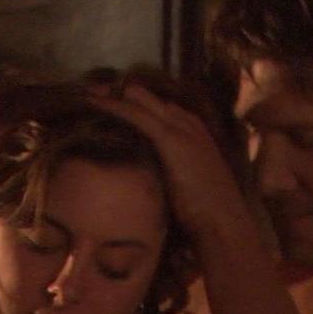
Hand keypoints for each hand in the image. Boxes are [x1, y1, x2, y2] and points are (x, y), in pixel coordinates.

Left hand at [88, 83, 261, 242]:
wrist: (225, 222)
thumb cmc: (208, 213)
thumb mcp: (189, 184)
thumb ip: (173, 172)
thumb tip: (155, 175)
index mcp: (196, 133)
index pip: (162, 109)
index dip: (137, 104)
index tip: (113, 101)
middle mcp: (189, 124)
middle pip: (150, 100)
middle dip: (122, 94)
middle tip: (93, 91)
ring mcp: (181, 129)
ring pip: (141, 102)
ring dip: (113, 95)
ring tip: (88, 91)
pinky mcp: (170, 139)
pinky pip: (136, 115)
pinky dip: (114, 106)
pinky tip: (95, 102)